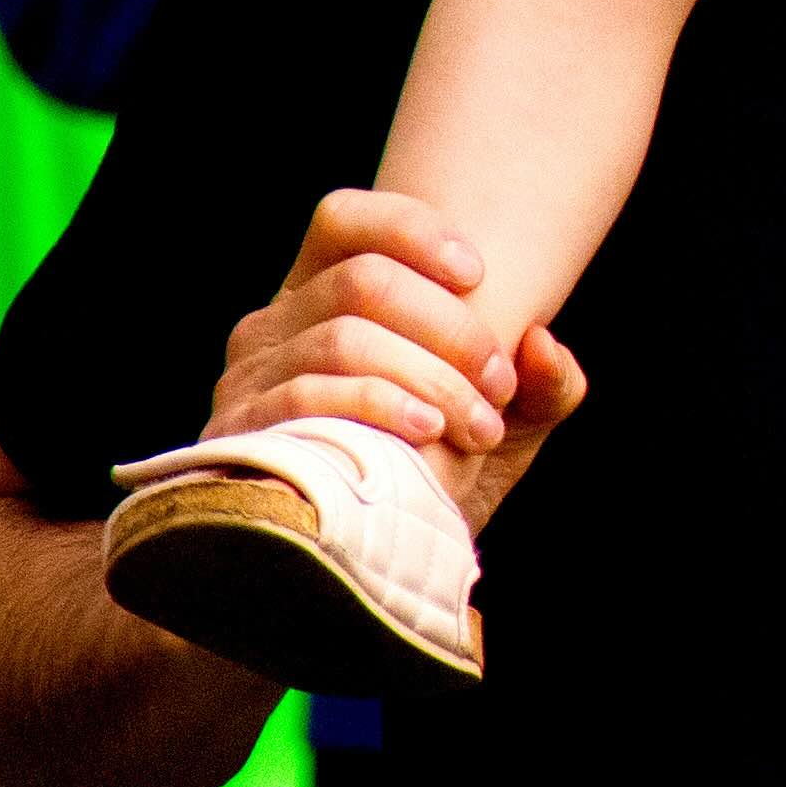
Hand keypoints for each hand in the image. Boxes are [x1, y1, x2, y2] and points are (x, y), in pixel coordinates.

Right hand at [212, 189, 581, 520]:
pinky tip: (427, 432)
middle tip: (498, 380)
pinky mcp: (240, 435)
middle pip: (363, 280)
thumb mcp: (504, 425)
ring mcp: (248, 380)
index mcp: (320, 297)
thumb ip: (542, 384)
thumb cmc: (435, 476)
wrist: (364, 568)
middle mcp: (273, 326)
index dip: (412, 229)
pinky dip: (379, 405)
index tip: (480, 273)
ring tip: (479, 424)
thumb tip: (545, 344)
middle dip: (450, 327)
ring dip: (429, 378)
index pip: (344, 218)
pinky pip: (307, 397)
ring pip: (344, 338)